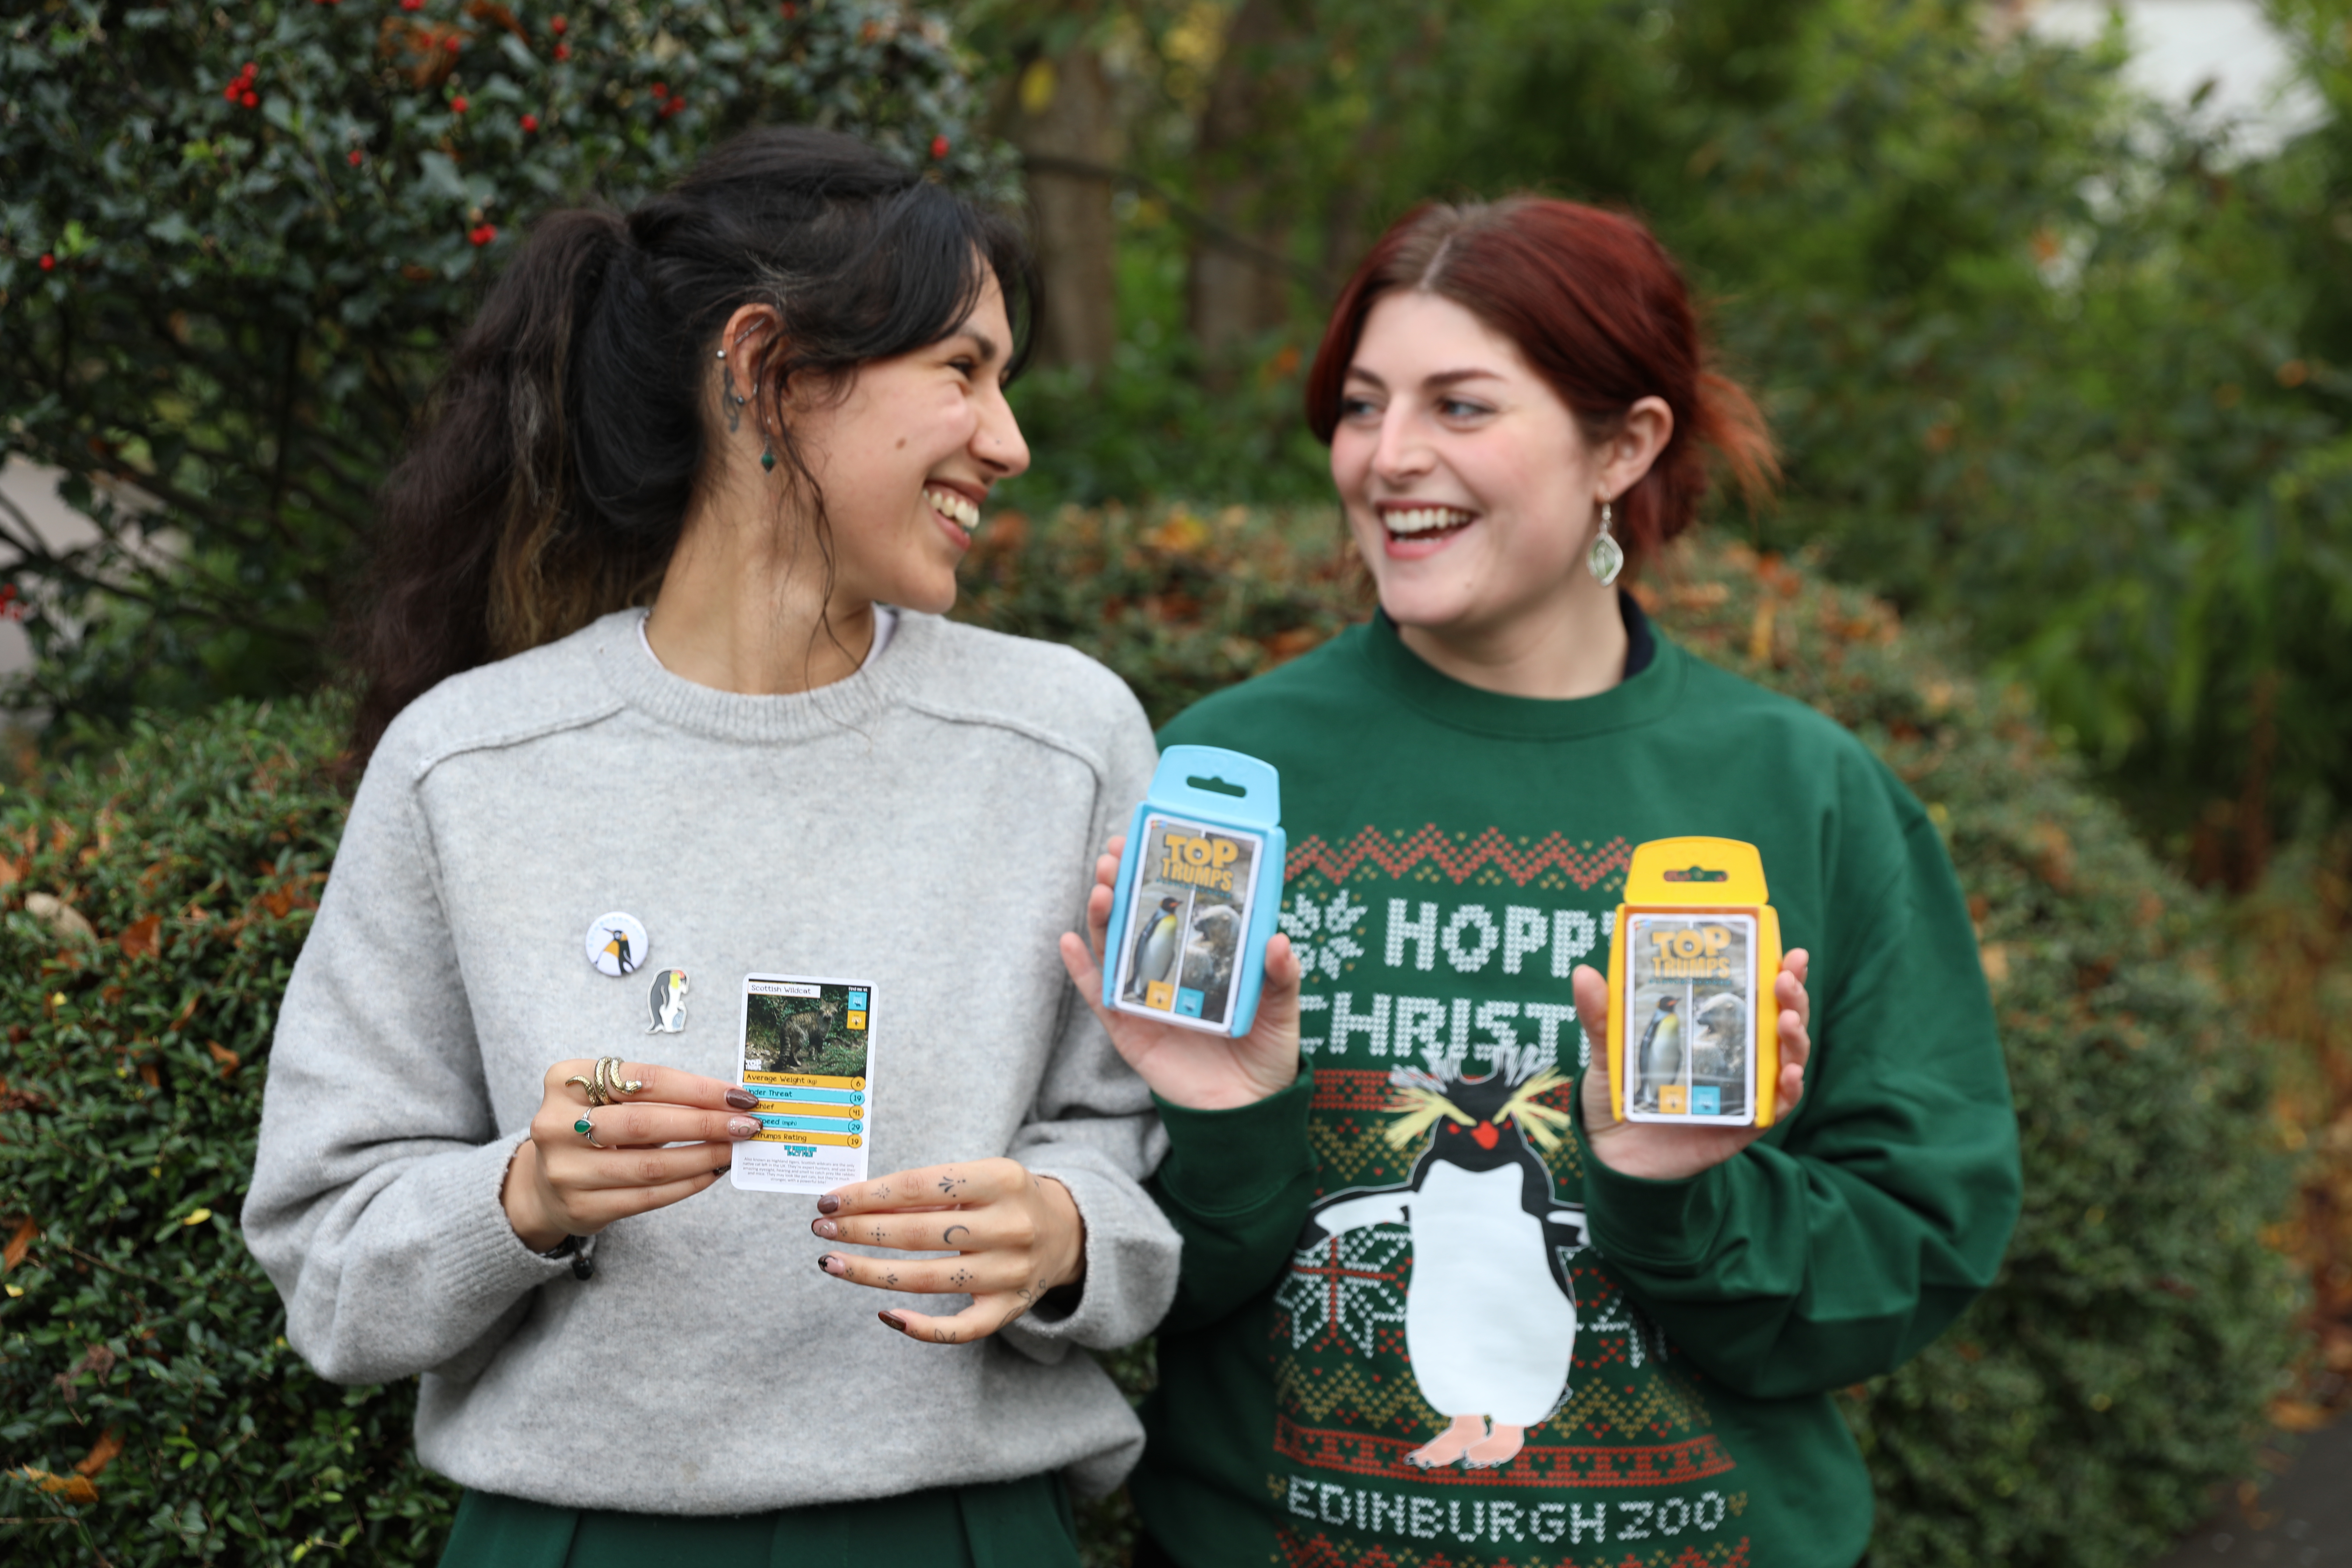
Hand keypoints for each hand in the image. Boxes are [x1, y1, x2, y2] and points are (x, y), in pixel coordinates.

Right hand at [501, 1059, 763, 1251]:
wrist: (545, 1182)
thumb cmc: (594, 1128)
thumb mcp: (612, 1099)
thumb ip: (659, 1096)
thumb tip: (729, 1102)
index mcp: (565, 1080)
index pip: (646, 1080)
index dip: (699, 1089)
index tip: (739, 1095)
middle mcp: (557, 1124)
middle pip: (645, 1122)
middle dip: (705, 1123)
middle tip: (746, 1124)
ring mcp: (565, 1169)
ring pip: (649, 1165)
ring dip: (702, 1156)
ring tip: (733, 1149)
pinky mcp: (580, 1206)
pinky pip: (646, 1197)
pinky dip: (686, 1184)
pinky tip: (711, 1173)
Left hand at [811, 1159, 1084, 1344]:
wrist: (1066, 1231)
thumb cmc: (1005, 1198)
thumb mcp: (977, 1177)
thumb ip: (926, 1190)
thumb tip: (856, 1204)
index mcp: (1003, 1179)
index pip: (920, 1186)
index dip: (867, 1195)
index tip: (829, 1200)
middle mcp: (1012, 1226)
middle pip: (920, 1233)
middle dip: (861, 1231)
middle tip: (821, 1229)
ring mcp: (1012, 1272)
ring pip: (929, 1280)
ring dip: (871, 1274)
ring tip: (832, 1263)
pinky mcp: (1010, 1309)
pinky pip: (960, 1329)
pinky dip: (920, 1327)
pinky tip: (884, 1314)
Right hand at [1057, 834, 1303, 1109]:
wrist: (1246, 1111)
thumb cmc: (1266, 1053)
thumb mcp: (1283, 1010)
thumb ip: (1281, 977)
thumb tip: (1278, 940)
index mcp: (1205, 956)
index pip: (1180, 904)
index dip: (1165, 871)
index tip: (1153, 838)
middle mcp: (1171, 968)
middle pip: (1140, 916)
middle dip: (1126, 880)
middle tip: (1116, 853)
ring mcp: (1146, 995)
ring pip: (1115, 946)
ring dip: (1104, 914)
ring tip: (1102, 887)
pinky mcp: (1129, 1028)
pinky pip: (1099, 994)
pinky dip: (1081, 969)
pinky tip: (1069, 941)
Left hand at [1573, 950, 1812, 1181]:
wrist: (1612, 1156)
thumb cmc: (1616, 1097)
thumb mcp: (1607, 1052)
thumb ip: (1601, 1016)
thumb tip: (1583, 973)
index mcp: (1711, 1029)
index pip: (1752, 994)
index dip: (1776, 972)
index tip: (1789, 952)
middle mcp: (1736, 1055)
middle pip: (1778, 1021)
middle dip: (1791, 997)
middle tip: (1785, 978)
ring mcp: (1744, 1089)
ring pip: (1786, 1059)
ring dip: (1795, 1038)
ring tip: (1789, 1019)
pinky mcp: (1742, 1124)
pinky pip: (1777, 1107)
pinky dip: (1788, 1090)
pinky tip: (1790, 1073)